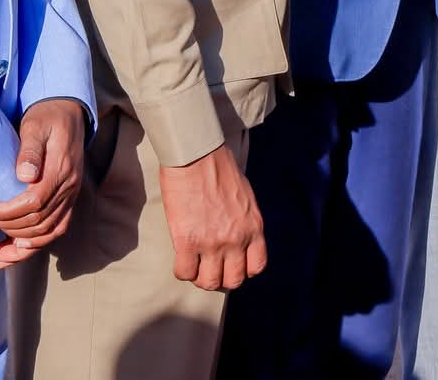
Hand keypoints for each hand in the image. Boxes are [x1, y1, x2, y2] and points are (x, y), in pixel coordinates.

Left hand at [0, 97, 87, 268]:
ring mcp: (71, 196)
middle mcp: (69, 187)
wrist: (68, 113)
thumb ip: (30, 149)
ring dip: (22, 247)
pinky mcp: (67, 200)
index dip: (10, 212)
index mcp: (62, 169)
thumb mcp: (35, 125)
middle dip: (11, 228)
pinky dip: (35, 245)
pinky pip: (55, 230)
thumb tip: (24, 175)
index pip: (36, 201)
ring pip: (48, 232)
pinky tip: (15, 251)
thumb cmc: (47, 118)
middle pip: (40, 221)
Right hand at [161, 141, 265, 291]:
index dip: (242, 270)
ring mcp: (212, 243)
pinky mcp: (187, 241)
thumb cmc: (219, 168)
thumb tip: (238, 235)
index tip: (231, 263)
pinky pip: (184, 273)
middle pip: (232, 280)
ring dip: (200, 277)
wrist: (197, 155)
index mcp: (254, 227)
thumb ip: (245, 221)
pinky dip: (182, 271)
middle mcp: (237, 239)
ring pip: (209, 282)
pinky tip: (181, 258)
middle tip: (209, 266)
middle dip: (220, 277)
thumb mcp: (245, 197)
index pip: (256, 267)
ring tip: (194, 264)